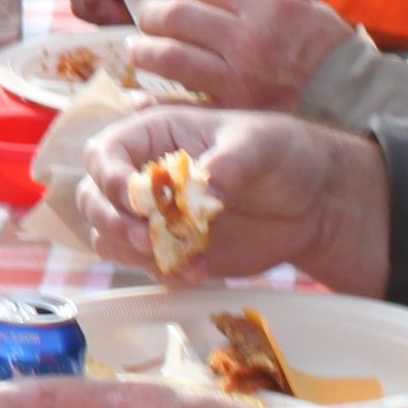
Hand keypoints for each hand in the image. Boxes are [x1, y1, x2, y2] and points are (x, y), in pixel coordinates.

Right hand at [57, 104, 390, 293]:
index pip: (105, 153)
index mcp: (155, 134)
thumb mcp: (259, 145)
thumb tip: (205, 188)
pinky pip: (146, 266)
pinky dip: (164, 272)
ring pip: (110, 237)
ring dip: (134, 252)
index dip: (109, 176)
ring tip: (181, 258)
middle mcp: (145, 174)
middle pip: (94, 198)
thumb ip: (228, 162)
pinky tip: (199, 271)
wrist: (313, 202)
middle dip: (112, 220)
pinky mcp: (172, 248)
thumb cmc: (282, 153)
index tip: (133, 196)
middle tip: (146, 235)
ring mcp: (156, 215)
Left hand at [130, 0, 357, 110]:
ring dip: (146, 51)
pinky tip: (140, 95)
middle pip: (179, 16)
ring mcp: (238, 76)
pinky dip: (153, 99)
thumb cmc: (326, 51)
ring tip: (139, 50)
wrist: (354, 99)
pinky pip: (180, 102)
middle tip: (145, 19)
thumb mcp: (301, 7)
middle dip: (153, 15)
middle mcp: (248, 37)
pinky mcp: (233, 110)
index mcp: (267, 4)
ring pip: (172, 56)